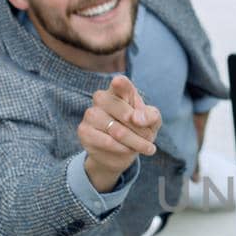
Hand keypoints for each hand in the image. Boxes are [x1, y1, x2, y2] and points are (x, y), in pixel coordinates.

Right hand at [77, 75, 161, 191]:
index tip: (118, 82)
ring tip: (146, 147)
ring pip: (116, 130)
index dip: (119, 83)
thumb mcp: (152, 123)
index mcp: (119, 91)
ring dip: (135, 142)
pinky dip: (123, 148)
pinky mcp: (84, 131)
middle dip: (141, 129)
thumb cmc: (138, 131)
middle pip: (123, 111)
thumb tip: (136, 118)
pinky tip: (128, 150)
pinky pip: (107, 141)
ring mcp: (90, 114)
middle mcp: (101, 98)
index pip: (120, 83)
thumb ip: (150, 116)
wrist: (121, 153)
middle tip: (150, 137)